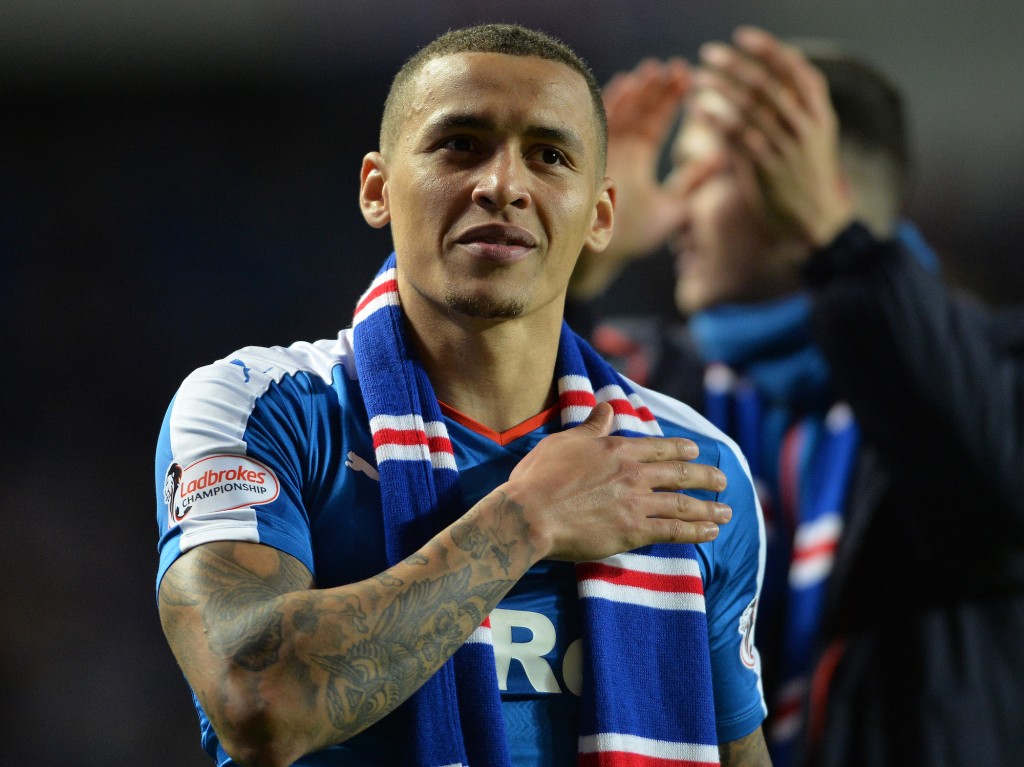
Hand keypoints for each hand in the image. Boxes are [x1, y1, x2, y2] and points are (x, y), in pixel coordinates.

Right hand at [501, 403, 729, 561]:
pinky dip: (696, 532)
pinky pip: (673, 531)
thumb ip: (591, 427)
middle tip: (722, 481)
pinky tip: (710, 533)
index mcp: (618, 449)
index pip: (660, 447)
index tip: (697, 451)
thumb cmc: (540, 476)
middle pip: (680, 474)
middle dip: (705, 477)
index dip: (682, 449)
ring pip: (684, 504)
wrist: (530, 514)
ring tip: (726, 513)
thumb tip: (606, 407)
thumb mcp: (565, 441)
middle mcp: (634, 474)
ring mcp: (636, 503)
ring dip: (709, 508)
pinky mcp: (633, 531)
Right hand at [570, 59, 692, 298]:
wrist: (601, 254)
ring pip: (621, 113)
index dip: (669, 101)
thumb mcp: (673, 207)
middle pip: (638, 112)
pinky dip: (612, 105)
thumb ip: (693, 182)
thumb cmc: (633, 236)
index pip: (656, 124)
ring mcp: (603, 152)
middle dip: (655, 90)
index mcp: (638, 160)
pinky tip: (627, 84)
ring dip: (636, 91)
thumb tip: (723, 159)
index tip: (686, 78)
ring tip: (654, 70)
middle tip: (674, 68)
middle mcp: (619, 152)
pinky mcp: (590, 156)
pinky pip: (600, 126)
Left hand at [694, 26, 853, 249]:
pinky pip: (736, 139)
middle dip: (733, 64)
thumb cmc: (809, 170)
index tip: (742, 36)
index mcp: (820, 112)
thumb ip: (799, 103)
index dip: (768, 49)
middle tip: (708, 53)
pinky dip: (715, 120)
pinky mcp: (766, 170)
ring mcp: (785, 149)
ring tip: (696, 78)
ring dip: (718, 89)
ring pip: (746, 109)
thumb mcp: (818, 133)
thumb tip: (775, 68)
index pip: (795, 69)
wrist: (817, 218)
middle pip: (765, 84)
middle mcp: (805, 127)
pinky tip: (698, 109)